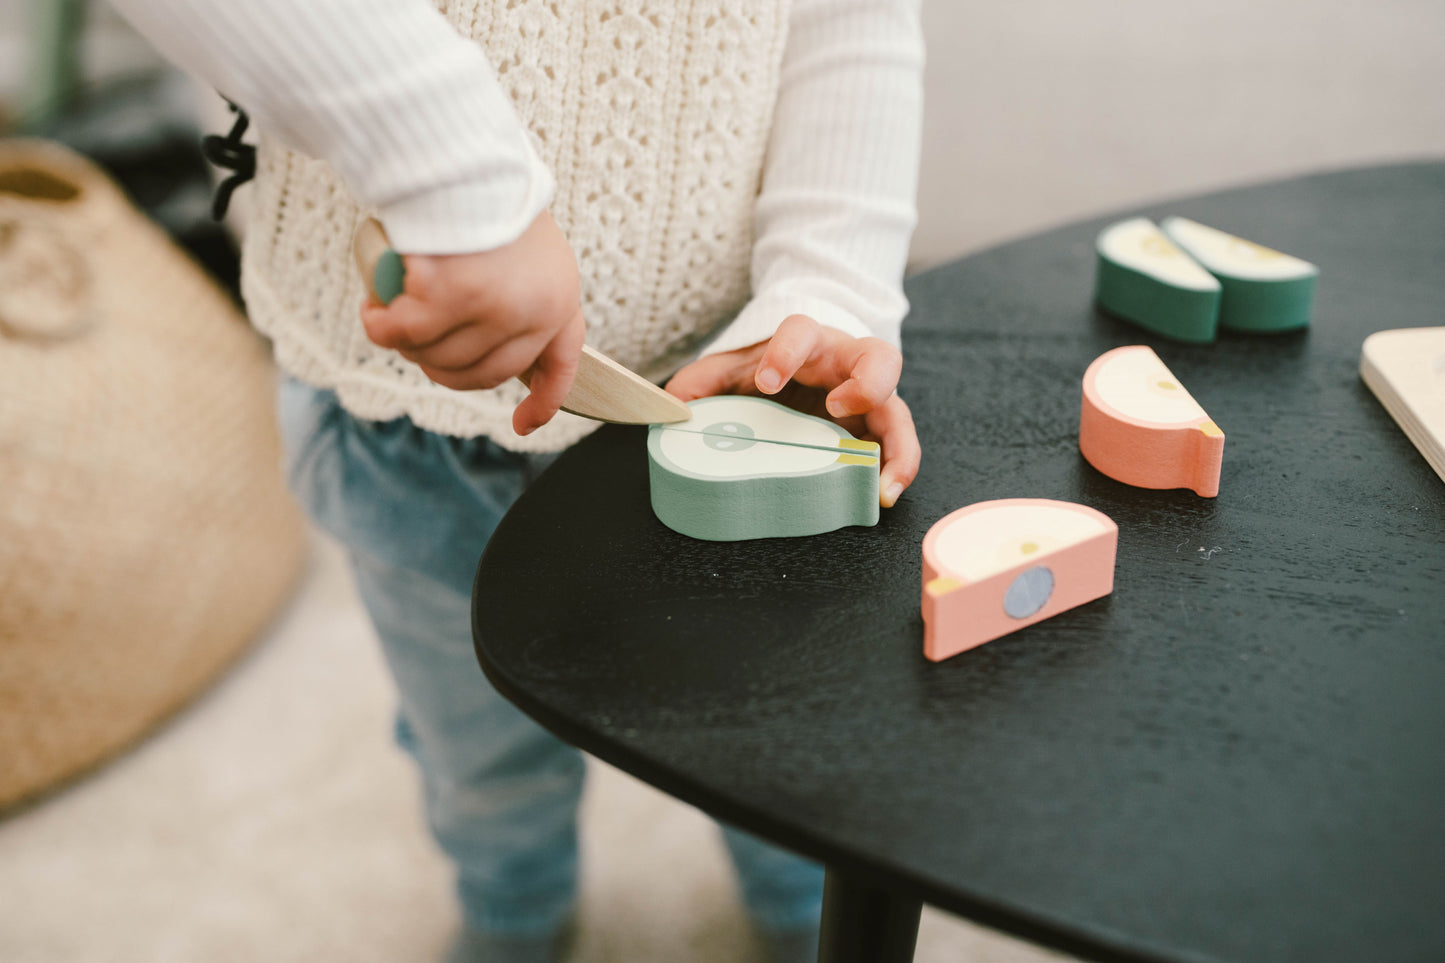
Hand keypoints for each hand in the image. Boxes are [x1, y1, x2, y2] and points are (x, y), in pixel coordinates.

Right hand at [359, 211, 584, 434]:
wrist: (461, 154)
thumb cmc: (484, 192)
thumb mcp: (525, 247)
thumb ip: (518, 292)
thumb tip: (486, 340)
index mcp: (561, 299)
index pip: (561, 364)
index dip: (544, 400)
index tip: (524, 424)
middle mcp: (535, 312)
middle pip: (481, 373)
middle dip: (440, 364)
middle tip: (414, 336)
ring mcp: (494, 309)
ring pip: (436, 357)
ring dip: (406, 341)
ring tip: (391, 307)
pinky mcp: (449, 298)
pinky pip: (402, 333)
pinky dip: (380, 323)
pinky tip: (374, 306)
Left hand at [665, 314, 920, 507]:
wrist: (802, 364)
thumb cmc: (770, 367)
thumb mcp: (732, 369)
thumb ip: (701, 383)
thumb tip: (670, 408)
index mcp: (808, 342)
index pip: (801, 331)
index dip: (786, 352)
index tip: (768, 381)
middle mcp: (849, 362)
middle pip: (878, 357)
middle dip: (866, 383)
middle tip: (840, 409)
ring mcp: (871, 396)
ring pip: (899, 410)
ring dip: (896, 447)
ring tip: (881, 483)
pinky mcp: (879, 427)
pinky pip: (900, 446)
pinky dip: (897, 471)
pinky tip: (882, 497)